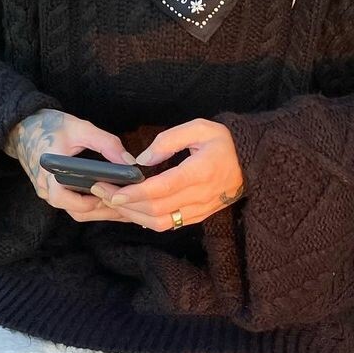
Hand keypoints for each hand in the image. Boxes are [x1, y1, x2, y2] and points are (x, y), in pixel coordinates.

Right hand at [6, 108, 136, 222]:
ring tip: (125, 203)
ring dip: (100, 210)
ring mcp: (48, 193)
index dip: (91, 202)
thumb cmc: (50, 125)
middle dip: (104, 211)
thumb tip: (130, 163)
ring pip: (77, 211)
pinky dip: (93, 205)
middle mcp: (46, 188)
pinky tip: (110, 198)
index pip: (67, 200)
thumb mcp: (80, 128)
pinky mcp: (53, 192)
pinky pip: (73, 205)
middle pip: (77, 212)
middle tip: (130, 205)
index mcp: (49, 173)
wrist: (24, 126)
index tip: (114, 195)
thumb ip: (106, 143)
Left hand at [88, 118, 245, 230]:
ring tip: (113, 202)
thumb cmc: (224, 142)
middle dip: (125, 204)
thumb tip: (142, 161)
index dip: (135, 192)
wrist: (252, 164)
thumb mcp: (199, 128)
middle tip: (101, 192)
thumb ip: (169, 140)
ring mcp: (200, 210)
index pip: (162, 188)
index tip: (113, 191)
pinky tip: (132, 209)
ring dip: (133, 215)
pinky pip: (169, 225)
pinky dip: (147, 220)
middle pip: (156, 209)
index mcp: (201, 171)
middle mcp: (201, 195)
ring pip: (161, 223)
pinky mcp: (198, 217)